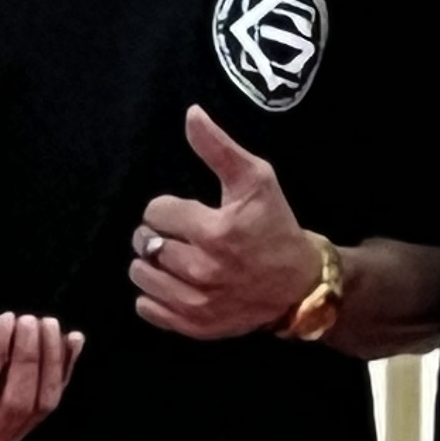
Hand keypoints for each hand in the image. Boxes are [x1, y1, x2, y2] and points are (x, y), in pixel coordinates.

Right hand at [0, 313, 81, 440]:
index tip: (5, 318)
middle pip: (16, 403)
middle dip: (27, 358)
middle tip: (26, 318)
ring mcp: (9, 436)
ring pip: (42, 403)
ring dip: (51, 361)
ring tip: (46, 322)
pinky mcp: (26, 422)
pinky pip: (53, 396)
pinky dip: (66, 367)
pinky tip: (74, 339)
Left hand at [130, 106, 328, 339]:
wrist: (299, 284)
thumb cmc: (275, 226)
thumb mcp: (256, 179)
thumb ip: (219, 147)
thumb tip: (191, 114)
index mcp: (215, 231)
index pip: (155, 211)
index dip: (167, 208)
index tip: (187, 212)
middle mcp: (203, 270)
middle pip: (145, 243)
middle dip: (156, 234)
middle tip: (180, 234)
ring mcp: (197, 303)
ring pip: (141, 275)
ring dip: (151, 263)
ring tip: (175, 257)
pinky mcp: (195, 326)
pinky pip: (148, 309)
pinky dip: (154, 295)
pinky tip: (175, 283)